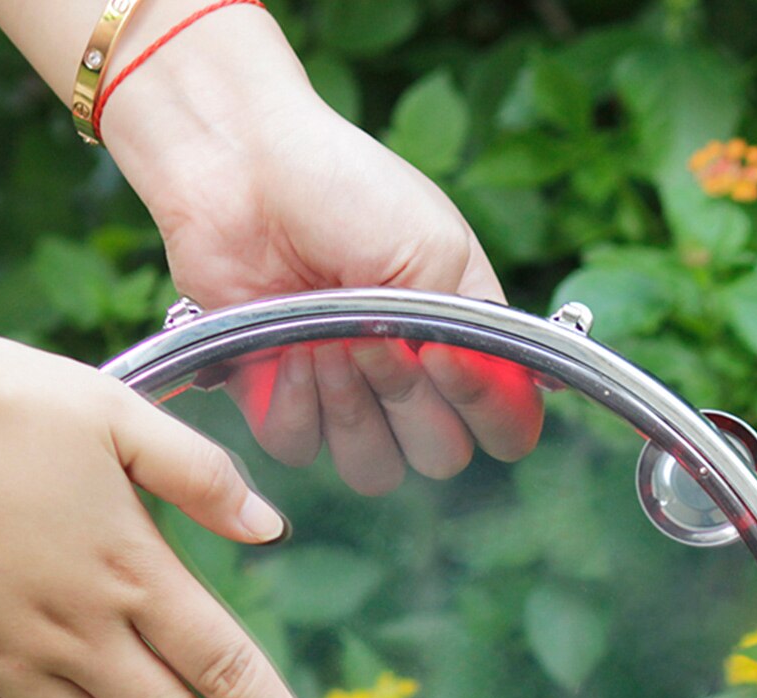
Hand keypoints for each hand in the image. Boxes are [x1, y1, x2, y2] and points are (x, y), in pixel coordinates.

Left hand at [104, 10, 542, 492]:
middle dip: (405, 399)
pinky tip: (287, 345)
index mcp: (465, 342)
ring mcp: (346, 398)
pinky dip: (296, 403)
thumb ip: (477, 330)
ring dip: (351, 406)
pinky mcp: (280, 402)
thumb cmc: (345, 191)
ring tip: (324, 338)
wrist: (244, 170)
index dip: (488, 411)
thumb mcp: (434, 250)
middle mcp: (412, 382)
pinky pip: (301, 450)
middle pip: (439, 458)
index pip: (506, 428)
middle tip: (370, 335)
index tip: (445, 356)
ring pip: (371, 468)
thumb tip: (512, 390)